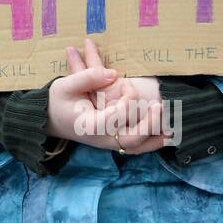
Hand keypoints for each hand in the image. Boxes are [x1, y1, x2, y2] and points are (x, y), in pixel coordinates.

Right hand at [48, 39, 167, 153]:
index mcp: (89, 124)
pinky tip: (165, 136)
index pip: (116, 117)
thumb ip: (88, 76)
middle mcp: (101, 137)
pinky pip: (135, 147)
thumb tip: (113, 74)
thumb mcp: (66, 84)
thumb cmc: (57, 101)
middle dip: (149, 124)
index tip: (125, 83)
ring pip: (136, 148)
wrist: (49, 119)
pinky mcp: (112, 142)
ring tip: (173, 130)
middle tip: (158, 107)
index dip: (126, 99)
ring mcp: (108, 143)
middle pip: (130, 139)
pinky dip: (150, 143)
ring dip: (155, 140)